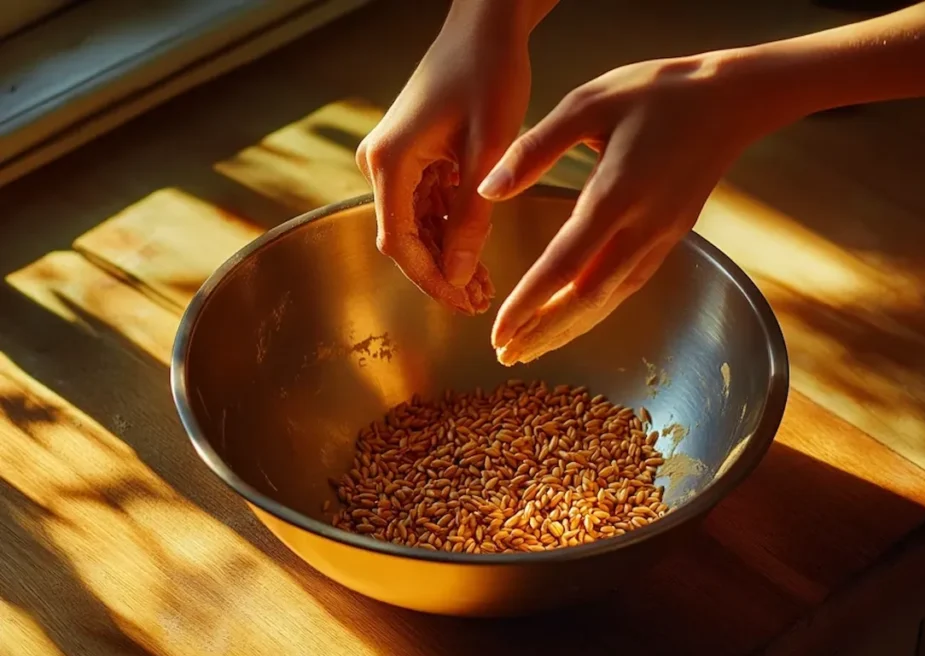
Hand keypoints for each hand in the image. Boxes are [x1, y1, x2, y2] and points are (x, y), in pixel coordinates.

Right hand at [356, 5, 533, 313]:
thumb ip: (471, 218)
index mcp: (389, 162)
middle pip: (403, 238)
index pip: (399, 244)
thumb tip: (457, 274)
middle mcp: (380, 162)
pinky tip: (475, 247)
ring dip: (445, 254)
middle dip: (440, 272)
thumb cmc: (490, 74)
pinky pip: (424, 203)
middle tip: (479, 301)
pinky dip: (448, 227)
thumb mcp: (487, 153)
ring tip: (482, 283)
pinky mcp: (410, 154)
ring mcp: (393, 158)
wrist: (486, 24)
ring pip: (415, 224)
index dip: (430, 280)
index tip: (463, 304)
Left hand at [479, 51, 793, 363]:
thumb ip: (535, 148)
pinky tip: (572, 318)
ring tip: (530, 349)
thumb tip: (489, 189)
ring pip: (609, 299)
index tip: (499, 331)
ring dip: (568, 329)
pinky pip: (627, 286)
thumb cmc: (656, 92)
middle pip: (587, 298)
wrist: (732, 99)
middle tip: (506, 355)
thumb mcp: (588, 103)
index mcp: (616, 195)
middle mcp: (642, 227)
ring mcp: (661, 238)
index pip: (564, 265)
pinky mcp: (670, 238)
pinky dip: (594, 310)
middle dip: (544, 332)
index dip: (529, 303)